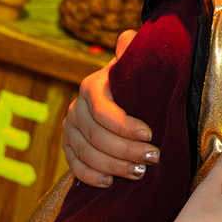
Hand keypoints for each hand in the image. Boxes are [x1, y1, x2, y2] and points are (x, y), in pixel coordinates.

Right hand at [62, 29, 156, 184]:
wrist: (121, 95)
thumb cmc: (135, 82)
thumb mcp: (137, 66)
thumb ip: (134, 52)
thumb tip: (127, 38)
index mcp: (92, 87)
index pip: (103, 110)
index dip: (125, 125)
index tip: (150, 134)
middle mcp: (77, 107)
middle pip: (96, 136)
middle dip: (126, 150)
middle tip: (153, 158)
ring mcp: (70, 128)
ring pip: (86, 153)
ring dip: (113, 165)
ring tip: (140, 172)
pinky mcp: (69, 146)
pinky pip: (74, 165)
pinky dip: (90, 176)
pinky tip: (109, 182)